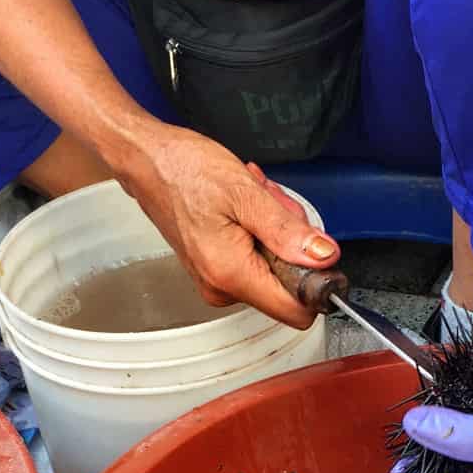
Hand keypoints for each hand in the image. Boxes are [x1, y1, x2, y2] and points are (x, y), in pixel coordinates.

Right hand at [111, 124, 338, 327]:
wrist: (148, 162)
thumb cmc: (186, 170)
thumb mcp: (246, 193)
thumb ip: (287, 232)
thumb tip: (324, 257)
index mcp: (231, 274)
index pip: (296, 311)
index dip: (316, 282)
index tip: (315, 247)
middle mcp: (222, 288)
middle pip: (288, 286)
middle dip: (291, 244)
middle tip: (271, 207)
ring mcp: (216, 282)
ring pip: (273, 269)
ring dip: (273, 233)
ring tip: (251, 202)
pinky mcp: (214, 271)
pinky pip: (255, 261)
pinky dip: (258, 233)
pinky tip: (242, 208)